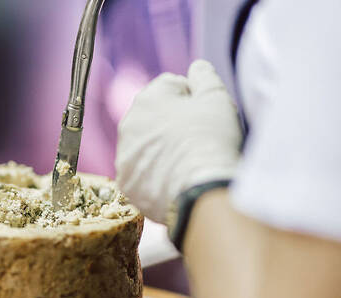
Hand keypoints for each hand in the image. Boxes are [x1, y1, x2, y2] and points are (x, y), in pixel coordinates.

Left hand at [115, 60, 241, 222]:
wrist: (201, 189)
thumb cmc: (211, 139)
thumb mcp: (216, 97)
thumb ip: (204, 76)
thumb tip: (196, 67)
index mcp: (148, 98)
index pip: (170, 86)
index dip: (192, 97)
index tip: (205, 113)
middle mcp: (128, 124)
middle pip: (154, 116)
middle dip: (172, 123)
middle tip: (197, 138)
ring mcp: (124, 156)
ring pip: (144, 145)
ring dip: (161, 149)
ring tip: (186, 161)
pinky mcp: (126, 182)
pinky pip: (141, 173)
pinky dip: (155, 175)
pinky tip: (174, 179)